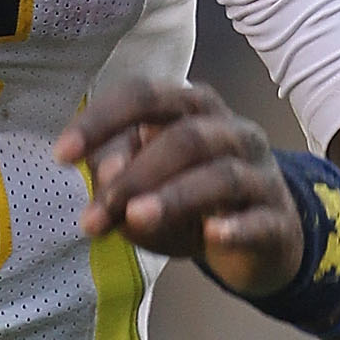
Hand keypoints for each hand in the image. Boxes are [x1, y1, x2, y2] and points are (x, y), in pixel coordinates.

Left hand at [55, 76, 302, 298]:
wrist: (260, 242)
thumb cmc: (191, 202)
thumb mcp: (144, 192)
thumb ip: (119, 181)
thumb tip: (106, 173)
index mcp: (191, 109)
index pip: (144, 97)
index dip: (102, 121)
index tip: (61, 154)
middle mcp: (230, 131)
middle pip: (184, 138)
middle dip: (134, 176)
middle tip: (95, 216)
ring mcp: (260, 174)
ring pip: (221, 175)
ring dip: (174, 197)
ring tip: (135, 220)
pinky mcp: (278, 220)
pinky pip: (260, 220)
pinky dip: (236, 227)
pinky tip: (211, 235)